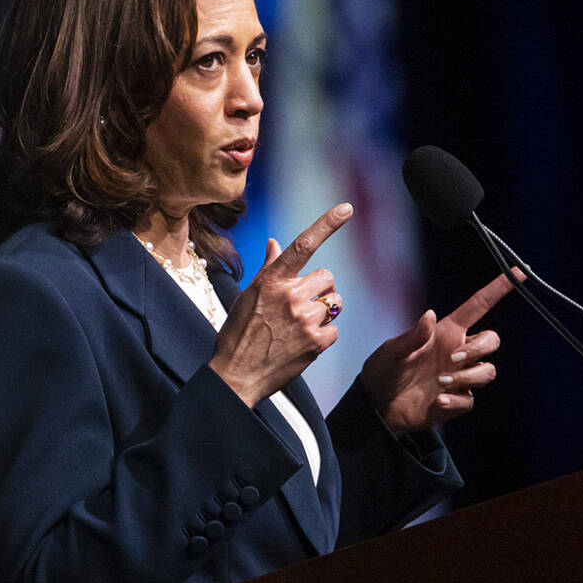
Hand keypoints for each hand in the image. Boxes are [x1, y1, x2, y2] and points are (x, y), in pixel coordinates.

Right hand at [210, 203, 352, 406]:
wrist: (236, 374)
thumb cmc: (239, 333)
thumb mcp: (249, 295)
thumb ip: (269, 268)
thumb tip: (275, 243)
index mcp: (272, 280)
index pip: (303, 244)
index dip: (327, 224)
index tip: (346, 208)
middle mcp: (291, 295)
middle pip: (327, 278)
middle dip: (320, 289)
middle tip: (301, 304)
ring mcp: (305, 319)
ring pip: (334, 303)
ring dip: (324, 311)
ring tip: (301, 325)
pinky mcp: (316, 342)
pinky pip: (334, 329)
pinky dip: (323, 335)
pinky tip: (303, 342)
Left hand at [361, 271, 520, 435]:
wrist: (377, 405)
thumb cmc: (383, 370)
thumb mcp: (392, 351)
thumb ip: (413, 336)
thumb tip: (430, 315)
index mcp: (445, 332)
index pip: (478, 306)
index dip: (498, 289)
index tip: (519, 272)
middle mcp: (456, 352)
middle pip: (492, 340)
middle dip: (479, 349)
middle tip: (452, 359)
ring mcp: (459, 376)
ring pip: (488, 371)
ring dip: (468, 376)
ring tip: (439, 382)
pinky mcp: (457, 400)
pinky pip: (470, 399)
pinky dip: (457, 399)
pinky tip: (438, 400)